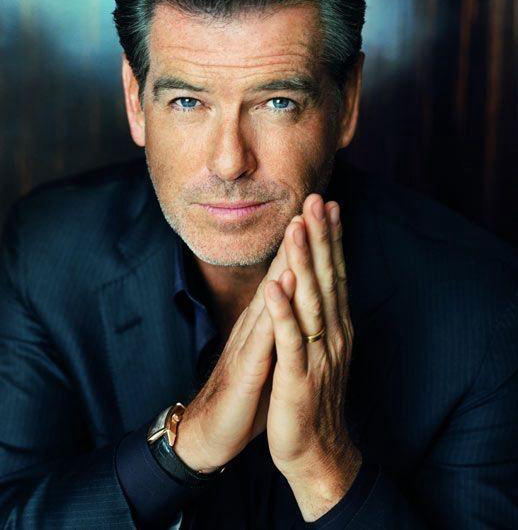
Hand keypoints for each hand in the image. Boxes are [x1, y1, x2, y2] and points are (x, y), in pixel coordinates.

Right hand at [173, 222, 296, 471]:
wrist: (213, 429)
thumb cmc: (246, 390)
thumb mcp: (269, 350)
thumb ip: (280, 322)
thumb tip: (295, 297)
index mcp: (269, 319)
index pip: (293, 272)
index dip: (311, 242)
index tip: (328, 212)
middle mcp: (260, 321)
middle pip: (284, 270)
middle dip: (302, 235)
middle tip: (318, 199)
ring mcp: (251, 340)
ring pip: (272, 293)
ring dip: (287, 258)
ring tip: (300, 225)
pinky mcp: (246, 365)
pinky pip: (262, 333)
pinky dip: (272, 307)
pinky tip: (280, 284)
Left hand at [263, 195, 360, 506]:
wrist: (316, 450)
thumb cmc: (312, 395)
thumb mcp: (320, 349)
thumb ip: (320, 315)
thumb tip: (319, 282)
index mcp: (335, 326)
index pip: (334, 272)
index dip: (330, 237)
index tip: (326, 203)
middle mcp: (332, 334)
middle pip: (326, 276)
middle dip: (320, 235)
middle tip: (316, 198)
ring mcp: (316, 354)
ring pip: (311, 299)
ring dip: (303, 261)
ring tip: (298, 227)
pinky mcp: (298, 376)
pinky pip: (290, 339)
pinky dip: (284, 310)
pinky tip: (277, 284)